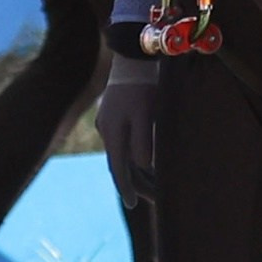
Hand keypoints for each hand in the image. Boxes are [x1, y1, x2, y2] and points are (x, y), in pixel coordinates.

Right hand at [96, 55, 161, 204]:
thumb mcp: (146, 114)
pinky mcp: (113, 113)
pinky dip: (134, 154)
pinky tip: (146, 159)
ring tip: (155, 184)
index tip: (134, 205)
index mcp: (112, 133)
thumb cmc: (145, 87)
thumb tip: (143, 166)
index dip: (127, 188)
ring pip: (121, 153)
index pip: (119, 169)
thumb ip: (143, 141)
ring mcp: (108, 121)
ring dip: (137, 170)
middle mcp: (106, 130)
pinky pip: (123, 141)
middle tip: (154, 200)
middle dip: (137, 183)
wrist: (135, 56)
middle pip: (120, 164)